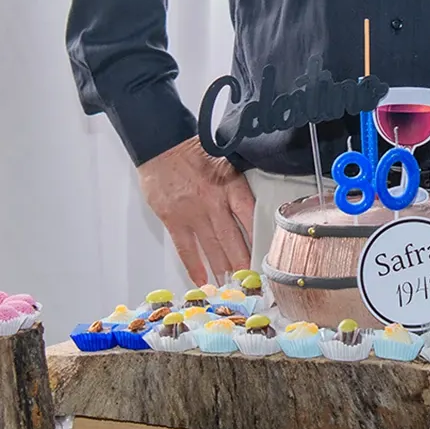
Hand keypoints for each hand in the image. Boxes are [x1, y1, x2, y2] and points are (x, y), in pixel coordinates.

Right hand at [138, 136, 257, 285]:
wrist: (161, 144)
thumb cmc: (193, 152)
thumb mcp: (225, 162)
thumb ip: (237, 186)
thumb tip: (252, 208)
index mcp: (230, 184)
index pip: (250, 216)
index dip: (261, 238)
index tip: (268, 254)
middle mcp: (213, 201)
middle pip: (233, 238)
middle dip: (243, 262)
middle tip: (251, 280)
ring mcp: (192, 212)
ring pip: (212, 247)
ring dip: (222, 268)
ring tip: (231, 284)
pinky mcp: (173, 219)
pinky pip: (186, 247)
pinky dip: (194, 265)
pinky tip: (202, 279)